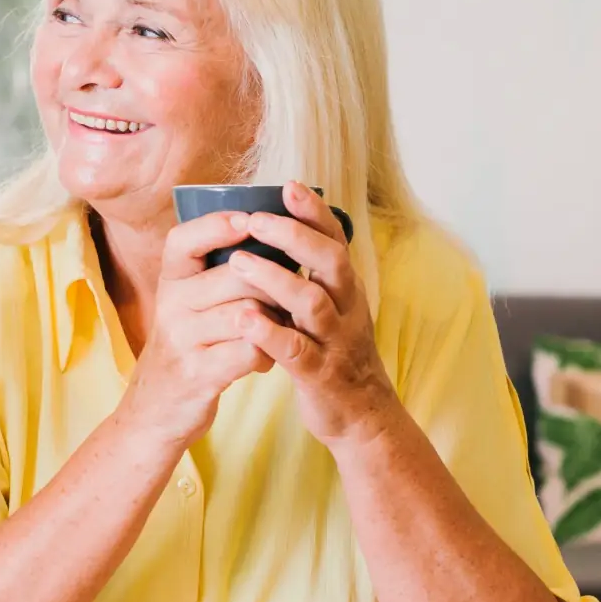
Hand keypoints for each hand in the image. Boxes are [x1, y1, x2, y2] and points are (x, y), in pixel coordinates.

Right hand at [120, 211, 276, 447]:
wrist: (155, 411)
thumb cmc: (188, 347)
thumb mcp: (187, 304)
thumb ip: (214, 272)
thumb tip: (270, 232)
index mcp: (169, 282)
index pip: (182, 241)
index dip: (214, 225)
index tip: (249, 218)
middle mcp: (170, 306)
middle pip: (234, 275)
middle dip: (273, 281)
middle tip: (292, 290)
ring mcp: (182, 341)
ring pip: (246, 312)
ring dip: (276, 319)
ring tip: (283, 327)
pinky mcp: (198, 373)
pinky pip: (249, 351)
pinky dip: (267, 354)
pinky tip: (267, 359)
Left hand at [225, 181, 400, 447]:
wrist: (362, 416)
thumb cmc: (334, 353)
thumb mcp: (330, 308)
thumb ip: (311, 275)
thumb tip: (281, 228)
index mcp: (345, 289)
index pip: (335, 239)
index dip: (315, 211)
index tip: (289, 185)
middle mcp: (346, 308)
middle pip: (330, 262)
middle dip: (295, 235)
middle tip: (257, 218)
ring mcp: (335, 342)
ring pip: (311, 303)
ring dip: (275, 279)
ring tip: (238, 261)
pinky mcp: (320, 375)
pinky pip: (295, 350)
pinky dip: (269, 333)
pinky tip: (244, 319)